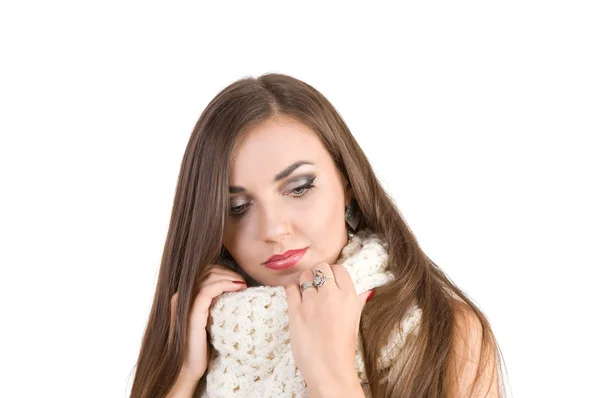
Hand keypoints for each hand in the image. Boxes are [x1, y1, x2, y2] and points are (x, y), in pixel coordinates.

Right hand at [169, 264, 246, 381]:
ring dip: (229, 277)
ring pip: (208, 277)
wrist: (187, 369)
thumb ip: (211, 303)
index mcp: (182, 296)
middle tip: (243, 282)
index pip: (203, 271)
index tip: (238, 280)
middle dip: (227, 272)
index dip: (223, 271)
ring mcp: (184, 303)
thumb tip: (231, 290)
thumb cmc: (200, 347)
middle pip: (206, 271)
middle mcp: (179, 296)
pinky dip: (225, 284)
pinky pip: (208, 290)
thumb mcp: (207, 319)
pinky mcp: (192, 312)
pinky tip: (238, 287)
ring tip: (243, 285)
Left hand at [285, 261, 373, 390]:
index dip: (332, 273)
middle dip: (318, 273)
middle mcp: (331, 295)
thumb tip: (366, 292)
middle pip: (321, 267)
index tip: (329, 282)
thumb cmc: (343, 348)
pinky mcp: (295, 310)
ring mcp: (312, 302)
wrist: (329, 369)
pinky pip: (290, 288)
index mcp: (349, 296)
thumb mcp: (355, 322)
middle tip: (316, 285)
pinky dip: (292, 290)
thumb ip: (358, 303)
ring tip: (306, 294)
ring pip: (304, 276)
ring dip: (304, 281)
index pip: (339, 269)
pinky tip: (296, 298)